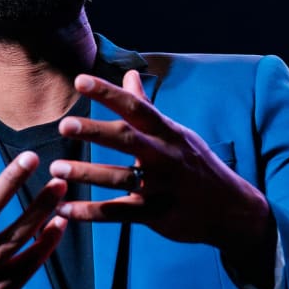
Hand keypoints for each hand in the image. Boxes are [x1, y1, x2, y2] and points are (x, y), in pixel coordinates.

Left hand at [50, 70, 271, 256]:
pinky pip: (119, 214)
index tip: (81, 81)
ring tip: (56, 169)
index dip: (109, 93)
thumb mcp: (176, 133)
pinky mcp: (157, 215)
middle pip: (128, 139)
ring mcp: (162, 187)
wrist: (231, 208)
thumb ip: (147, 106)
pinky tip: (64, 210)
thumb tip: (128, 73)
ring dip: (87, 173)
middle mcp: (166, 156)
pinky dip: (90, 212)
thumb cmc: (196, 164)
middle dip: (96, 131)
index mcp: (169, 132)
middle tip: (65, 125)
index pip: (137, 108)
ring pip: (120, 178)